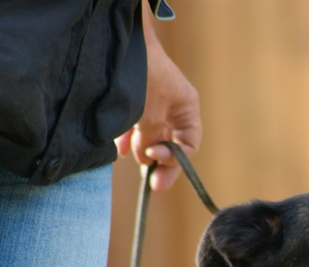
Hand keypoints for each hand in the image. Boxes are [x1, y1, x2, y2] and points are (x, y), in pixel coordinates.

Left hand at [115, 2, 200, 192]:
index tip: (156, 165)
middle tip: (153, 185)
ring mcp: (155, 104)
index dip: (175, 160)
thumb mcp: (149, 112)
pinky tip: (119, 148)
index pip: (189, 145)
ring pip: (151, 135)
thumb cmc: (144, 74)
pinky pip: (136, 126)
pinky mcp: (137, 100)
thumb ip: (150, 139)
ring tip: (130, 158)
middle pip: (171, 143)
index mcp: (186, 108)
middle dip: (159, 161)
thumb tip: (147, 159)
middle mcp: (174, 108)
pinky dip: (128, 137)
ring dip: (141, 149)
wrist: (122, 41)